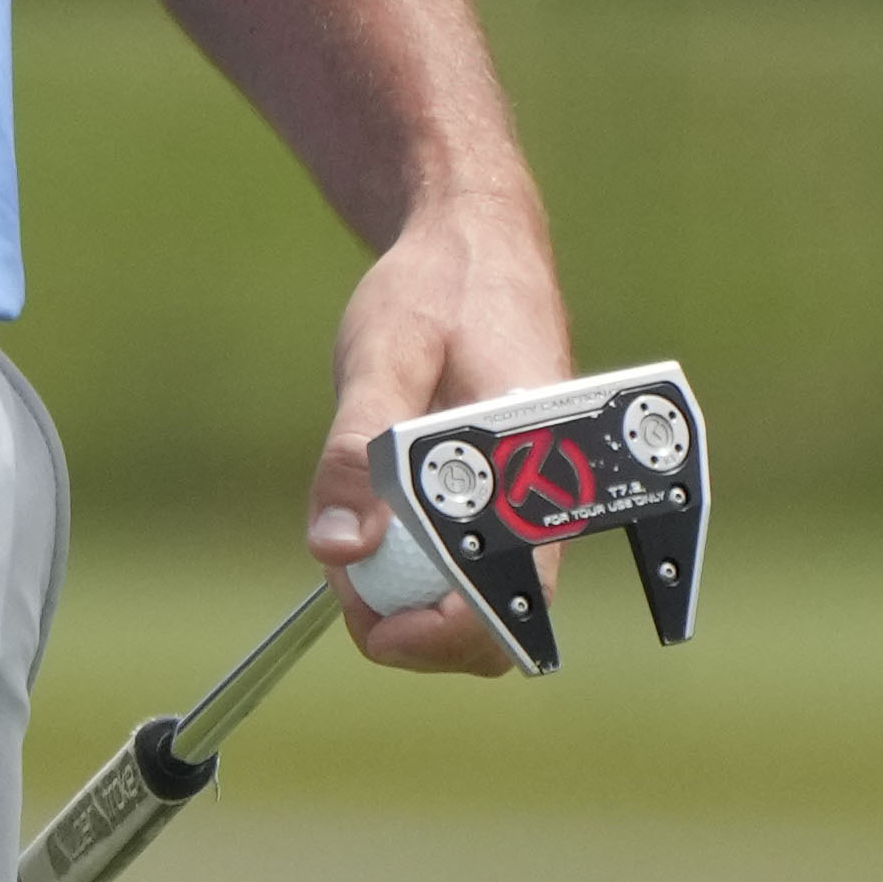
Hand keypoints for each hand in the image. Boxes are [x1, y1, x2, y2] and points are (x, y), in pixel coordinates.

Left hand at [304, 190, 574, 676]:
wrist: (474, 244)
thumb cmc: (435, 292)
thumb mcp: (380, 357)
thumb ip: (354, 452)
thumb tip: (335, 550)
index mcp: (535, 473)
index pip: (512, 604)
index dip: (443, 637)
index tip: (374, 628)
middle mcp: (547, 502)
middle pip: (497, 626)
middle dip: (416, 627)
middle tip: (344, 581)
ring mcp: (529, 505)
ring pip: (480, 601)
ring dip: (412, 597)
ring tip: (354, 537)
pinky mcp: (505, 500)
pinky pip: (469, 563)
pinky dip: (419, 564)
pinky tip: (377, 516)